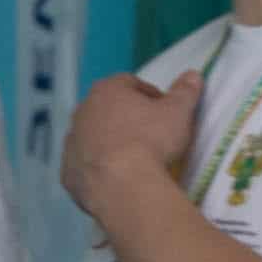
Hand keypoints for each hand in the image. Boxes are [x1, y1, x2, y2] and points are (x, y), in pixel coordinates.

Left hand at [62, 71, 198, 220]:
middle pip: (108, 110)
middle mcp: (82, 112)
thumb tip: (193, 74)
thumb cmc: (152, 141)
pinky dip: (99, 170)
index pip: (130, 84)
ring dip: (110, 144)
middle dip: (126, 119)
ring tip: (133, 160)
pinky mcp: (68, 173)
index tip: (165, 112)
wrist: (125, 186)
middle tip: (150, 136)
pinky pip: (85, 167)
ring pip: (93, 138)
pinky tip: (117, 180)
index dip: (150, 96)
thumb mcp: (178, 112)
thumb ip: (185, 91)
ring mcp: (71, 143)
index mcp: (106, 90)